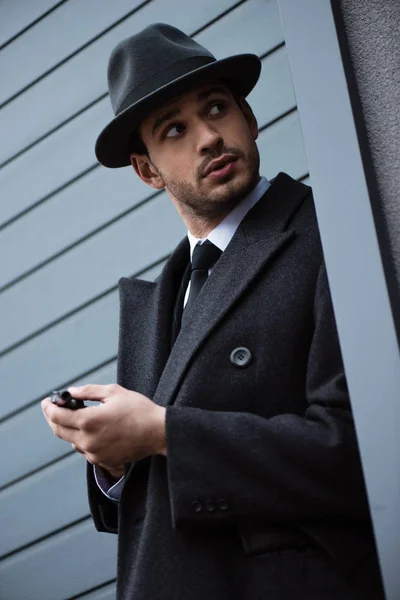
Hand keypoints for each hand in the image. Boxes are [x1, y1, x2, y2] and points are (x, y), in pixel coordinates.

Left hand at [41, 384, 165, 467]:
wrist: (158, 432)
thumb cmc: (139, 410)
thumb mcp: (113, 392)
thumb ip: (88, 391)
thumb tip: (70, 392)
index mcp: (89, 421)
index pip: (56, 416)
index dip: (48, 407)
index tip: (47, 401)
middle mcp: (87, 441)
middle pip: (59, 431)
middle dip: (53, 418)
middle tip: (54, 408)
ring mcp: (94, 454)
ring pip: (71, 441)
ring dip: (68, 429)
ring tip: (76, 417)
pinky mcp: (102, 461)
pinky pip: (85, 450)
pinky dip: (82, 439)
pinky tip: (92, 429)